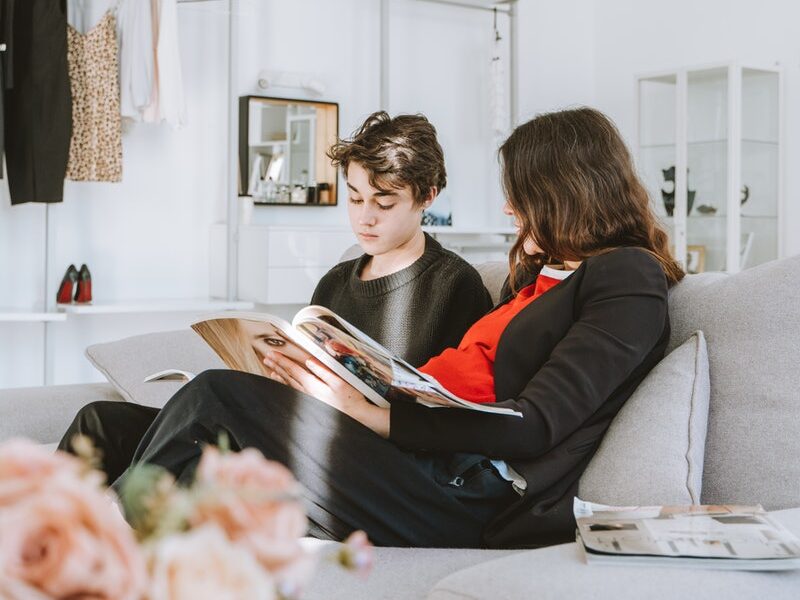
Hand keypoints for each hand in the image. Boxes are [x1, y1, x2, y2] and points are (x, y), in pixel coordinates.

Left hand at [263, 351, 389, 437]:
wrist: (355, 417)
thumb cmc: (350, 399)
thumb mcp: (339, 382)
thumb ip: (323, 371)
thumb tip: (309, 361)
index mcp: (313, 385)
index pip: (293, 370)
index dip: (282, 361)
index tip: (272, 354)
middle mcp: (307, 393)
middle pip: (288, 377)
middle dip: (277, 366)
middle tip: (267, 357)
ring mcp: (308, 399)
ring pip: (289, 385)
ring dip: (279, 375)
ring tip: (270, 369)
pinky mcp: (311, 404)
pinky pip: (293, 392)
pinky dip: (286, 386)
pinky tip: (282, 383)